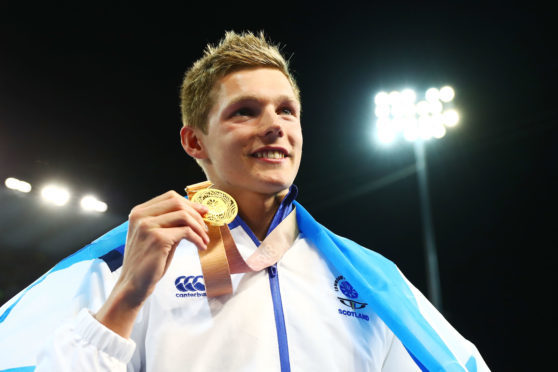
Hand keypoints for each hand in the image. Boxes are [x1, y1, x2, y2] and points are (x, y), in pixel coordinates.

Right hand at [95, 190, 208, 336]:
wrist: (133, 284)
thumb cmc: (147, 261)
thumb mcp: (157, 235)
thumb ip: (171, 223)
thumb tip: (197, 213)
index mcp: (139, 212)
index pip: (170, 197)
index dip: (190, 203)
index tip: (203, 212)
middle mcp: (141, 216)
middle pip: (177, 203)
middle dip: (196, 213)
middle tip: (206, 227)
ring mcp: (148, 226)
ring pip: (183, 216)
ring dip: (199, 227)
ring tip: (204, 239)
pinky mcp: (158, 238)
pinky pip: (186, 232)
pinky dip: (198, 238)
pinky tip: (201, 246)